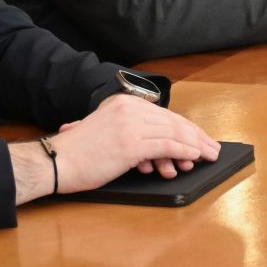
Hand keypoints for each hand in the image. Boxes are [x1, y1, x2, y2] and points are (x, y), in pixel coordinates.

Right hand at [13, 95, 220, 203]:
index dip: (186, 127)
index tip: (200, 138)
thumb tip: (159, 149)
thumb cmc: (78, 154)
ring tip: (208, 154)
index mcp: (124, 103)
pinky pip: (166, 145)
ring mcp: (130, 125)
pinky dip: (184, 151)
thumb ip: (132, 132)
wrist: (56, 162)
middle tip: (211, 147)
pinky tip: (194, 157)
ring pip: (173, 132)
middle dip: (195, 136)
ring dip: (195, 145)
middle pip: (173, 121)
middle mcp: (129, 109)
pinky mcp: (130, 143)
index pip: (164, 114)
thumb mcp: (106, 130)